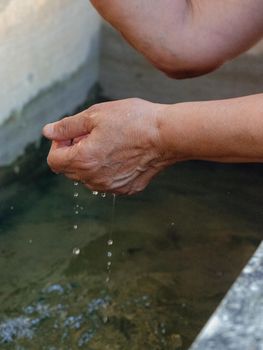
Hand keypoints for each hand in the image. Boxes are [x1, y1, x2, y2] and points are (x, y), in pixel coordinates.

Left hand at [43, 98, 171, 194]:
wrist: (166, 135)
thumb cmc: (133, 121)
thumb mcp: (95, 115)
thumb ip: (67, 126)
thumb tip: (48, 132)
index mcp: (83, 160)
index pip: (54, 160)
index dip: (58, 145)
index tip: (72, 134)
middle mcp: (94, 179)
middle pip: (69, 170)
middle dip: (73, 152)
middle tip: (92, 135)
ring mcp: (111, 187)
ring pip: (87, 177)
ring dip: (89, 162)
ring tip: (108, 144)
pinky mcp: (125, 189)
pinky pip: (106, 182)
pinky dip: (106, 170)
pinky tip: (120, 155)